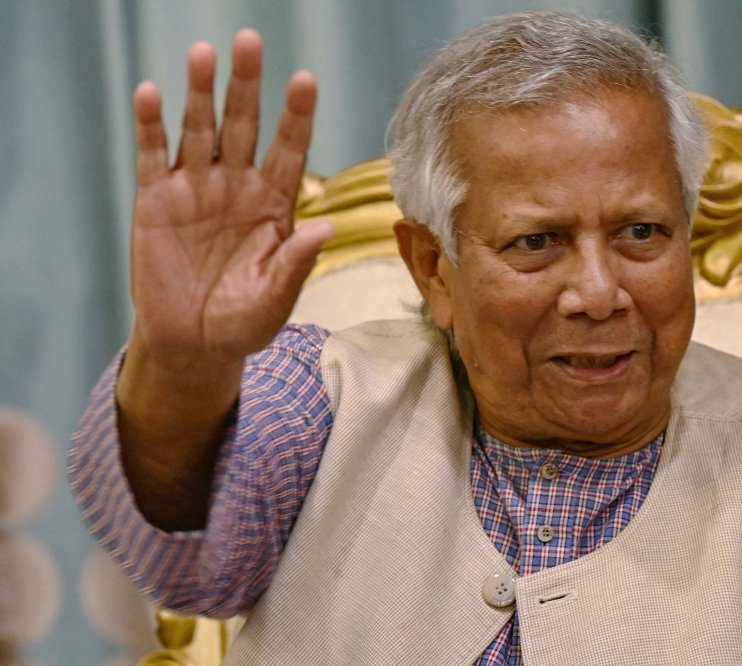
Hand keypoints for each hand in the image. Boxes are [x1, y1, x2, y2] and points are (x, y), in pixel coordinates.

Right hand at [130, 29, 330, 365]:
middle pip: (244, 125)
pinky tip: (150, 93)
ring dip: (200, 93)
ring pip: (199, 130)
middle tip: (249, 41)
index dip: (297, 116)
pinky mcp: (156, 201)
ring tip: (204, 52)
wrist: (193, 344)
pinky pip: (153, 156)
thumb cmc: (243, 323)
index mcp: (274, 205)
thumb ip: (295, 263)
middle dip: (247, 85)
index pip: (289, 150)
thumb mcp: (274, 299)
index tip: (306, 80)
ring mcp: (196, 189)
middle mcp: (237, 187)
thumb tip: (326, 226)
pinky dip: (151, 126)